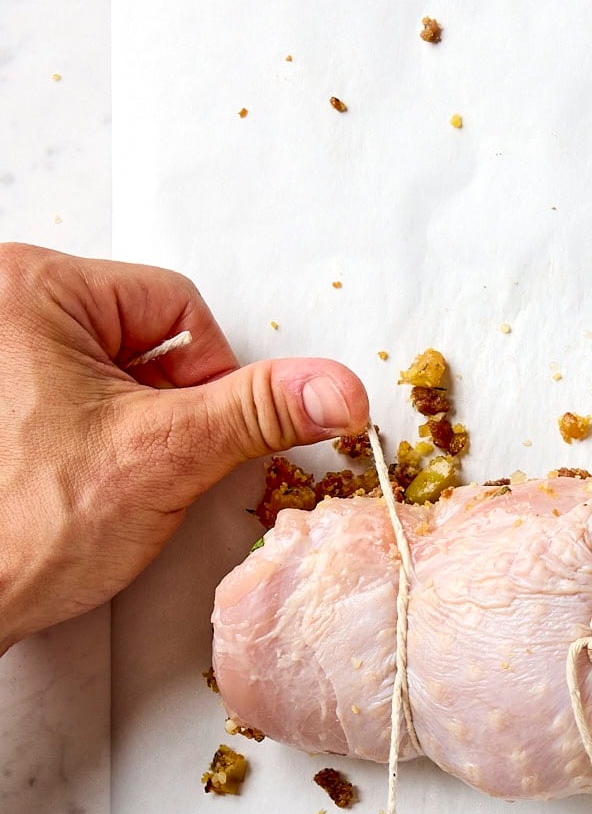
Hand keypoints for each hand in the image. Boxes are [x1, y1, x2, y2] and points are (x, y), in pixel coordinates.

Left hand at [0, 243, 367, 651]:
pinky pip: (75, 400)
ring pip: (114, 374)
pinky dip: (95, 444)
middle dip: (164, 408)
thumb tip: (337, 388)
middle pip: (144, 337)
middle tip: (138, 463)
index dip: (208, 381)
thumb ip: (259, 409)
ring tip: (98, 480)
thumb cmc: (24, 527)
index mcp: (29, 285)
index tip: (188, 437)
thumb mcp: (166, 454)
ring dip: (133, 430)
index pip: (178, 307)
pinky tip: (75, 486)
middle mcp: (1, 307)